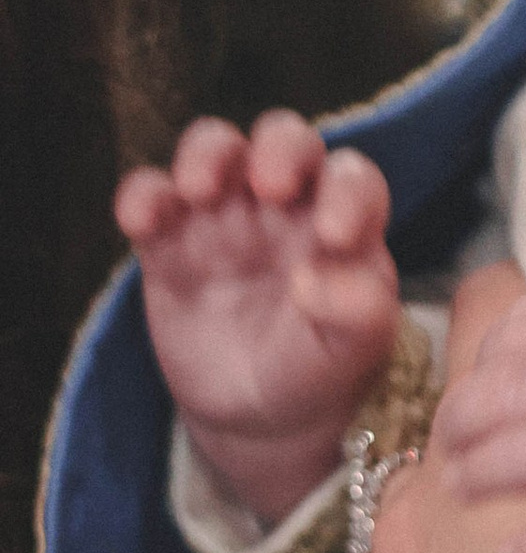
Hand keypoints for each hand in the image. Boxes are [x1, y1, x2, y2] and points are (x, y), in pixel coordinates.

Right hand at [118, 112, 400, 523]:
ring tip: (199, 191)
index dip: (347, 193)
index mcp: (345, 219)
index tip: (334, 236)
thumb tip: (316, 280)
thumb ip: (357, 311)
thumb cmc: (321, 367)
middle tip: (270, 187)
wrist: (259, 414)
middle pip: (284, 138)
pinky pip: (151, 196)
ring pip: (216, 149)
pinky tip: (140, 224)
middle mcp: (286, 203)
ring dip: (207, 154)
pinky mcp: (169, 240)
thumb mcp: (354, 349)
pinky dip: (142, 196)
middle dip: (278, 148)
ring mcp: (226, 215)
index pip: (353, 181)